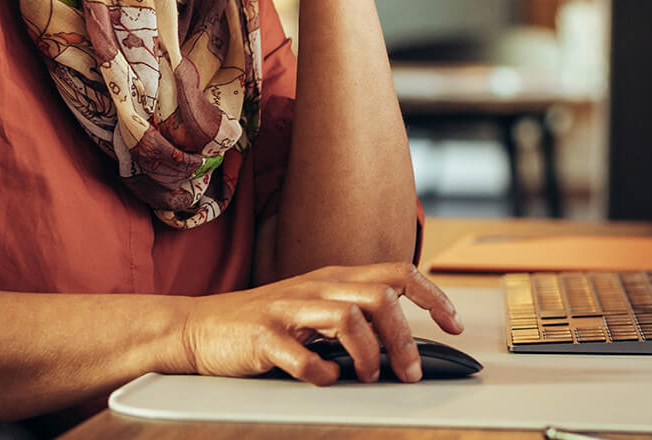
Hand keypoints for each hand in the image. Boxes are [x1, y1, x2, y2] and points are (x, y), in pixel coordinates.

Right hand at [175, 262, 464, 384]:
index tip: (453, 324)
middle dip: (405, 338)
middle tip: (410, 372)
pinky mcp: (263, 336)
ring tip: (368, 377)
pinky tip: (325, 379)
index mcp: (334, 278)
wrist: (198, 327)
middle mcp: (316, 287)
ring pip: (347, 318)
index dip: (432, 295)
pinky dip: (320, 371)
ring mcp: (289, 309)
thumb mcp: (314, 308)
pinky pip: (300, 353)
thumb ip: (354, 315)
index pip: (397, 272)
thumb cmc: (263, 323)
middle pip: (379, 297)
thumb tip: (403, 342)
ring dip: (369, 354)